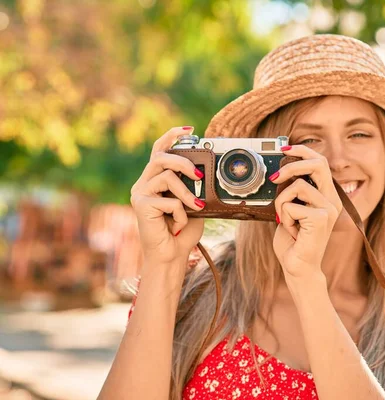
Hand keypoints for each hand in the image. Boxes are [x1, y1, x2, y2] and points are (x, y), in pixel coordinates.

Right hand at [130, 126, 205, 267]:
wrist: (171, 257)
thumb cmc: (182, 232)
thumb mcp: (194, 204)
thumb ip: (194, 188)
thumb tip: (205, 173)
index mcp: (155, 180)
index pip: (159, 150)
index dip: (171, 136)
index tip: (189, 129)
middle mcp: (144, 184)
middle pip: (160, 157)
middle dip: (183, 162)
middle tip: (199, 175)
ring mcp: (140, 194)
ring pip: (166, 176)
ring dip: (187, 193)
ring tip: (197, 206)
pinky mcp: (140, 206)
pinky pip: (168, 200)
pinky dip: (181, 213)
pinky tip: (179, 226)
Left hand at [270, 145, 342, 281]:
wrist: (298, 267)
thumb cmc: (293, 241)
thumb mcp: (289, 210)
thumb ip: (291, 193)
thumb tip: (278, 172)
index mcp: (326, 196)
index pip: (320, 162)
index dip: (303, 151)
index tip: (284, 148)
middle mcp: (332, 200)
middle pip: (317, 164)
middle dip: (292, 165)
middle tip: (275, 177)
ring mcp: (328, 209)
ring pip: (296, 186)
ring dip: (281, 203)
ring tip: (285, 220)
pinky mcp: (321, 219)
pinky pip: (291, 205)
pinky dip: (283, 218)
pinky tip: (291, 231)